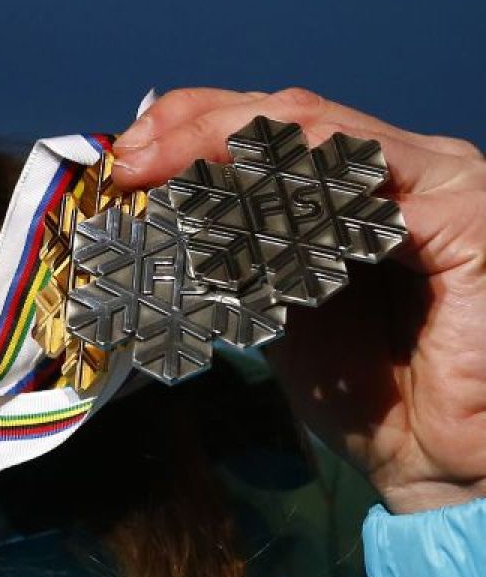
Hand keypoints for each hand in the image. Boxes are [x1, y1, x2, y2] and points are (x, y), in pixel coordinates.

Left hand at [109, 87, 485, 513]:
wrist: (434, 462)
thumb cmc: (361, 390)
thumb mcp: (271, 302)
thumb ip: (227, 246)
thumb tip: (146, 207)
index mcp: (359, 180)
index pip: (267, 124)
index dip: (189, 125)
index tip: (125, 158)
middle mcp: (401, 166)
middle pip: (286, 114)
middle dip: (195, 128)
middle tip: (132, 160)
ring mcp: (439, 180)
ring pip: (319, 135)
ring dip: (230, 152)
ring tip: (168, 177)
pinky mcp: (463, 214)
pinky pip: (366, 185)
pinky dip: (295, 193)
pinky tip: (243, 214)